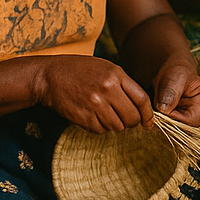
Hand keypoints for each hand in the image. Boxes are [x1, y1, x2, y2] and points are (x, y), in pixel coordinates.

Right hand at [31, 55, 153, 133]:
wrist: (50, 76)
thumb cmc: (81, 71)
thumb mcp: (107, 68)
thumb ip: (125, 85)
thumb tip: (142, 107)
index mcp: (116, 75)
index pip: (141, 99)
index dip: (148, 114)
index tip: (149, 121)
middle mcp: (107, 89)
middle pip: (131, 117)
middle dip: (132, 122)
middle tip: (126, 119)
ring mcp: (95, 104)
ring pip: (117, 126)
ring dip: (115, 125)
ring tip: (106, 114)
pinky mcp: (83, 117)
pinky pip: (100, 130)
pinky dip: (100, 128)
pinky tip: (94, 117)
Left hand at [151, 57, 199, 126]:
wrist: (166, 70)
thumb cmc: (175, 71)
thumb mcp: (175, 77)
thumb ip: (171, 92)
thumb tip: (164, 110)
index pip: (193, 121)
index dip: (177, 120)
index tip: (162, 110)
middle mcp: (195, 114)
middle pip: (183, 129)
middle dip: (166, 122)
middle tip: (153, 110)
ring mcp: (183, 119)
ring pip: (171, 130)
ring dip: (160, 123)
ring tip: (152, 108)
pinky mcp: (172, 121)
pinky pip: (164, 128)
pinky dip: (155, 122)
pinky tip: (150, 111)